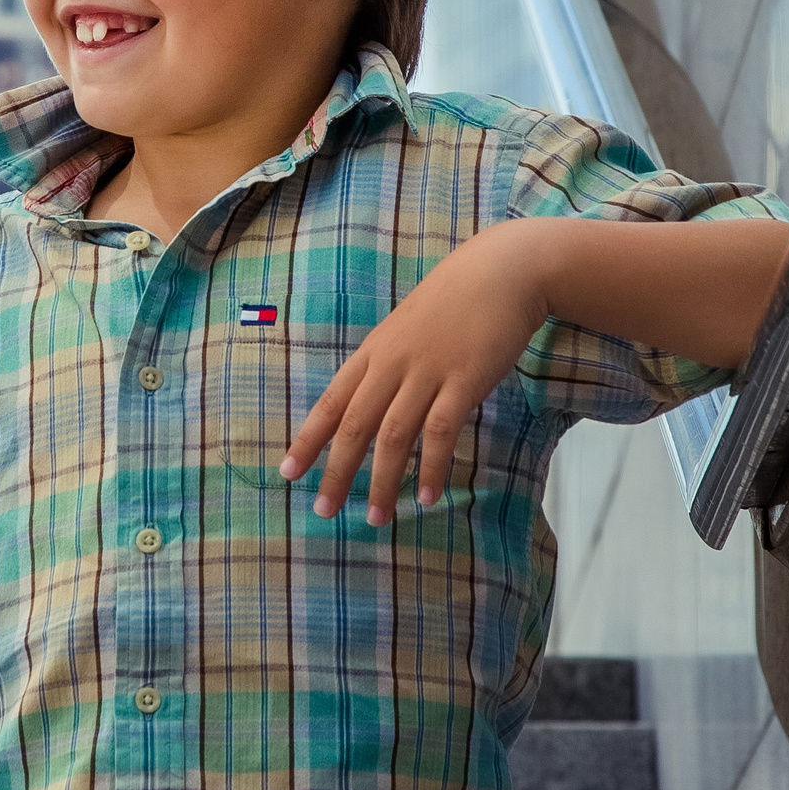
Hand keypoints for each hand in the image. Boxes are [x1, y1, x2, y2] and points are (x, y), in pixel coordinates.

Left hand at [278, 220, 553, 526]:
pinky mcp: (463, 380)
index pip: (331, 401)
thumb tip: (376, 404)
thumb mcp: (407, 329)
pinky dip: (430, 467)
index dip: (308, 438)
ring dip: (382, 480)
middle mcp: (392, 363)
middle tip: (322, 510)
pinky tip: (426, 496)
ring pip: (392, 434)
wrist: (501, 272)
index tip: (288, 472)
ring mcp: (427, 371)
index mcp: (374, 352)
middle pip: (355, 424)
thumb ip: (390, 365)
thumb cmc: (455, 301)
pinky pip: (440, 432)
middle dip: (336, 471)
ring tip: (375, 517)